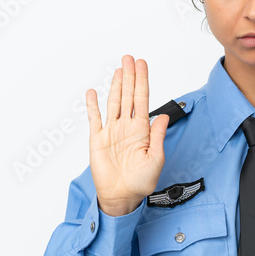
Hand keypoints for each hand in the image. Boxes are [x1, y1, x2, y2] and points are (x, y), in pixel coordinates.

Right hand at [86, 55, 168, 215]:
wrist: (122, 197)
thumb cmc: (141, 181)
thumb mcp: (156, 158)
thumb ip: (158, 136)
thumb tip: (162, 116)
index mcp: (142, 130)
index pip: (142, 99)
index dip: (142, 81)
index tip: (142, 65)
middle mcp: (126, 127)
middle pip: (128, 95)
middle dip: (130, 76)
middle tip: (130, 58)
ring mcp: (111, 131)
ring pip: (113, 102)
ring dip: (115, 85)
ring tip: (119, 68)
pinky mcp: (97, 139)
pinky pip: (94, 118)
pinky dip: (93, 105)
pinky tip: (93, 92)